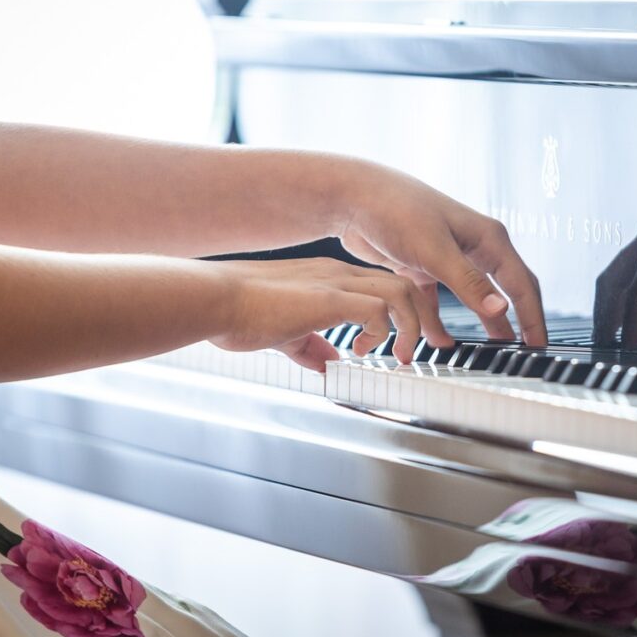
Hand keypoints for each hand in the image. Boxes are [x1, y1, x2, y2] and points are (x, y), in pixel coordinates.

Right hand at [210, 258, 430, 370]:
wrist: (214, 300)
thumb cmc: (238, 313)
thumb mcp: (284, 333)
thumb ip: (309, 346)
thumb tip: (327, 362)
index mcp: (330, 277)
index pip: (384, 285)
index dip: (403, 312)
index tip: (405, 340)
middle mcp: (339, 274)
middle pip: (404, 284)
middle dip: (423, 318)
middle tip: (422, 348)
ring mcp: (336, 283)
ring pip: (400, 292)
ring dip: (410, 326)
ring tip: (402, 354)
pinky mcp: (328, 299)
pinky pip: (379, 309)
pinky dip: (384, 332)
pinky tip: (365, 350)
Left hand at [338, 163, 546, 345]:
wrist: (353, 196)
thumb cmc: (395, 210)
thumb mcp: (435, 250)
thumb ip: (468, 283)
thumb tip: (501, 310)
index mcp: (487, 238)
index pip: (521, 284)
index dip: (533, 318)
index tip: (539, 346)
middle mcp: (473, 246)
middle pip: (505, 290)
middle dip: (515, 322)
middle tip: (524, 352)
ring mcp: (449, 256)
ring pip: (473, 297)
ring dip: (480, 324)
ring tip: (488, 353)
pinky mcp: (423, 266)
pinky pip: (439, 300)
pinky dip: (439, 320)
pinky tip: (438, 341)